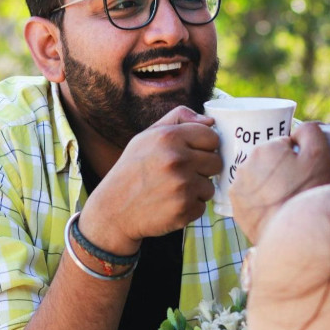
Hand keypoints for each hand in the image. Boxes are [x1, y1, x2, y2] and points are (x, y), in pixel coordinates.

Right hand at [79, 106, 220, 252]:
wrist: (113, 210)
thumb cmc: (133, 170)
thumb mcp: (147, 137)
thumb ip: (178, 119)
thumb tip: (210, 121)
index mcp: (169, 137)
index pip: (212, 137)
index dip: (204, 147)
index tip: (192, 154)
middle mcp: (177, 159)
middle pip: (216, 162)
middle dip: (202, 169)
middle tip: (180, 174)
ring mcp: (182, 186)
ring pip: (210, 186)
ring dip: (196, 190)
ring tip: (172, 190)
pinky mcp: (184, 209)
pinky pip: (202, 206)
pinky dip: (189, 208)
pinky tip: (169, 204)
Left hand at [229, 121, 329, 241]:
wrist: (298, 232)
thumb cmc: (310, 192)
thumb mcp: (320, 155)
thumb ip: (309, 131)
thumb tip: (296, 130)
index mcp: (267, 148)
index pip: (283, 146)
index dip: (295, 158)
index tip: (302, 172)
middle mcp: (247, 163)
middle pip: (267, 160)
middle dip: (279, 169)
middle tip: (294, 186)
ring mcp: (238, 185)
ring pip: (256, 177)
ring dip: (266, 183)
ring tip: (283, 198)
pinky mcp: (235, 206)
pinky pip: (247, 195)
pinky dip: (257, 199)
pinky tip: (271, 207)